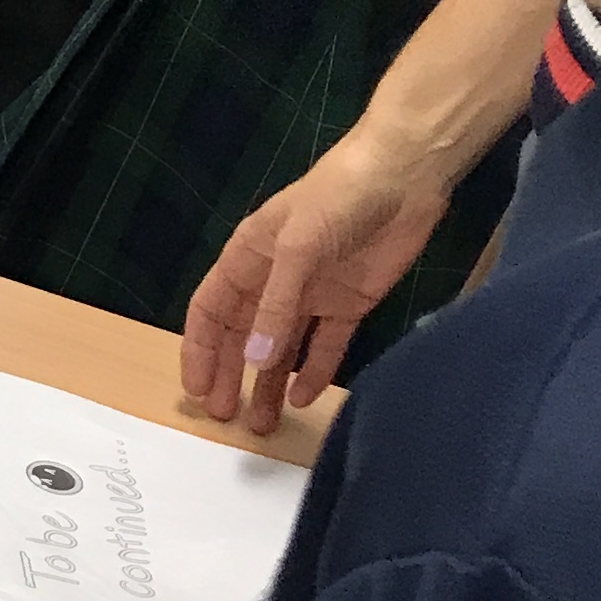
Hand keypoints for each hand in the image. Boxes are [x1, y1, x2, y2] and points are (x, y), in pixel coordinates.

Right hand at [180, 120, 452, 430]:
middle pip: (243, 335)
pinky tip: (303, 398)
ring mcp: (313, 294)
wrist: (402, 178)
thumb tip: (253, 360)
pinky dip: (313, 371)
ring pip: (281, 348)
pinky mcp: (350, 304)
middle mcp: (274, 279)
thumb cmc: (337, 199)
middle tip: (225, 416)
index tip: (197, 389)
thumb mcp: (297, 248)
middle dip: (231, 375)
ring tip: (263, 423)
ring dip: (269, 382)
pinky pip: (325, 346)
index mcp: (248, 257)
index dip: (200, 350)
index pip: (211, 310)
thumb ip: (275, 306)